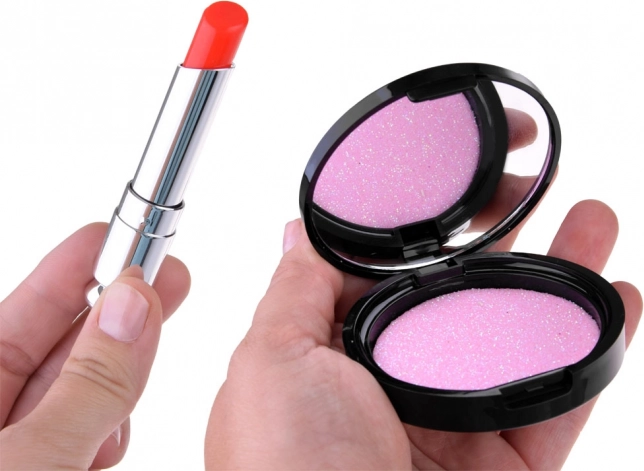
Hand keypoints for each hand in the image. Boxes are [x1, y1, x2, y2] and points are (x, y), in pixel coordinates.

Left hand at [0, 223, 189, 468]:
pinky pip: (90, 437)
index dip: (70, 269)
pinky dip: (114, 429)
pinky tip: (116, 436)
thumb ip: (88, 386)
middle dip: (116, 313)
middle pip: (59, 347)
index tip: (116, 235)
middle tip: (166, 277)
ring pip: (83, 394)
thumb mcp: (27, 458)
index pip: (18, 315)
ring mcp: (24, 453)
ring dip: (119, 378)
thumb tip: (131, 306)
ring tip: (147, 363)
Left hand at [205, 202, 640, 469]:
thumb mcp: (269, 363)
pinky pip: (556, 399)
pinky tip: (615, 304)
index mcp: (334, 353)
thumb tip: (299, 233)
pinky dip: (591, 352)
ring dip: (555, 278)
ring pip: (514, 335)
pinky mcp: (502, 461)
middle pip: (458, 295)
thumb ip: (294, 293)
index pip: (386, 272)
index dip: (420, 224)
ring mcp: (451, 420)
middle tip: (529, 190)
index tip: (452, 184)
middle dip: (497, 240)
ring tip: (588, 222)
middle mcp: (392, 382)